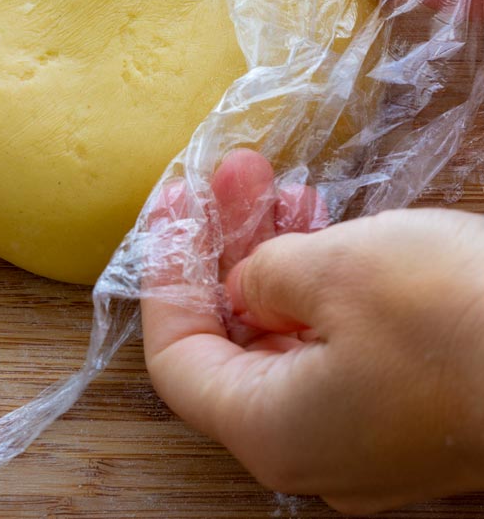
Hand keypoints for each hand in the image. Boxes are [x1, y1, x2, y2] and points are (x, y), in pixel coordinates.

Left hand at [141, 150, 483, 513]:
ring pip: (290, 335)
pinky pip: (339, 342)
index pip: (180, 359)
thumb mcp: (334, 271)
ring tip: (279, 183)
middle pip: (236, 340)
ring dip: (277, 253)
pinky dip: (323, 281)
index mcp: (272, 428)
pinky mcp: (408, 405)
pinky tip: (327, 222)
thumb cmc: (449, 317)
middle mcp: (311, 444)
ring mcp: (364, 431)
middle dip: (229, 246)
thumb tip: (249, 287)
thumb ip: (267, 275)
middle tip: (235, 173)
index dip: (168, 275)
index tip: (177, 203)